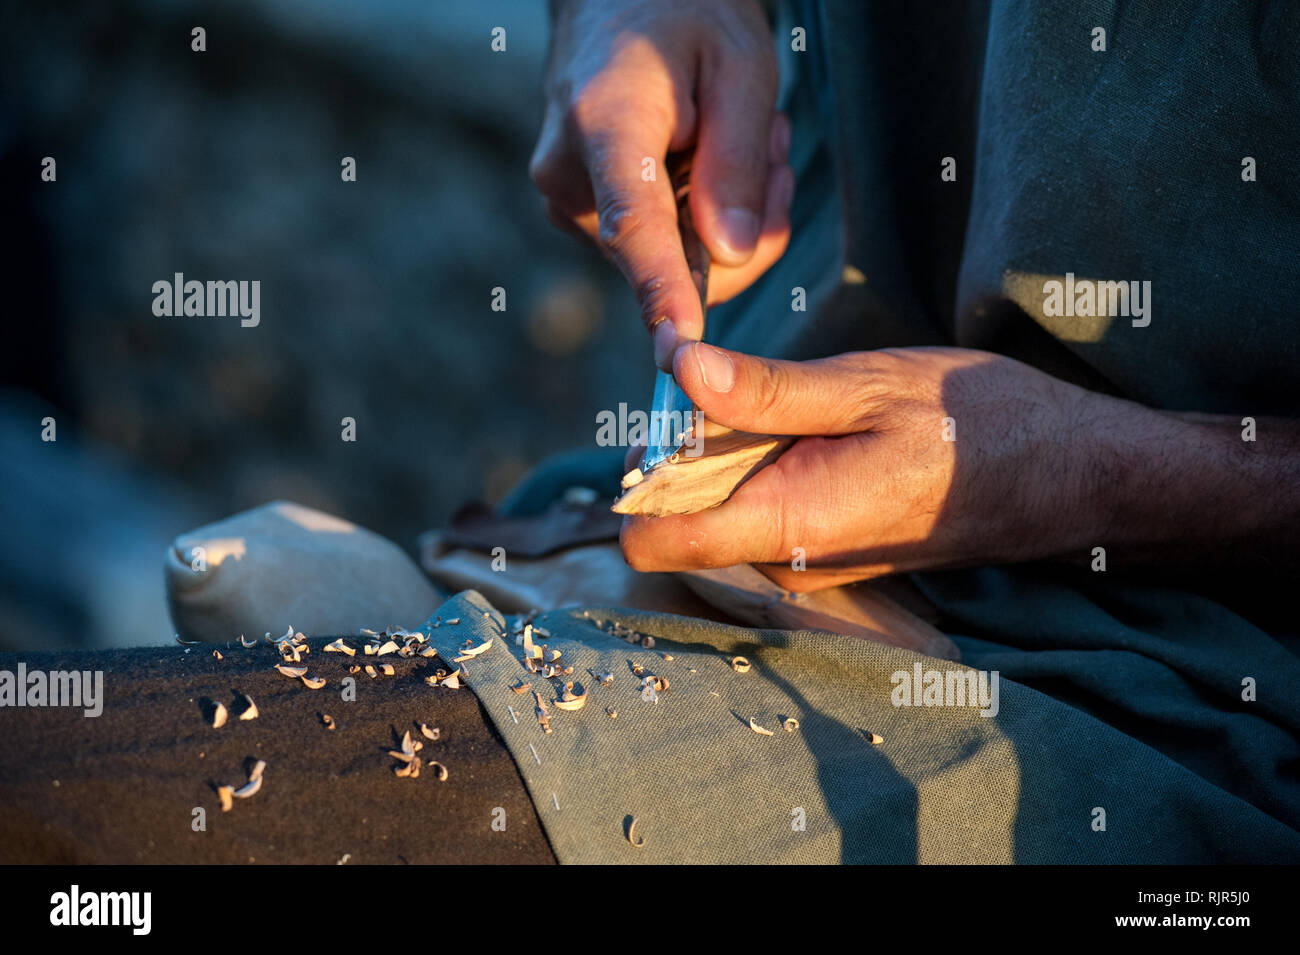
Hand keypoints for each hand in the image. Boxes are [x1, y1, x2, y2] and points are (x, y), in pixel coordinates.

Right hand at [530, 0, 793, 367]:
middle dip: (745, 222)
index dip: (663, 292)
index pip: (637, 226)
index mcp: (605, 124)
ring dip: (729, 215)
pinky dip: (703, 220)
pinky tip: (710, 158)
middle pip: (675, 257)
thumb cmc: (686, 18)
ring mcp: (569, 204)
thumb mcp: (740, 65)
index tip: (679, 351)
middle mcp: (570, 177)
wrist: (621, 0)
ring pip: (676, 261)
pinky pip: (662, 252)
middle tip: (774, 140)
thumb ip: (738, 162)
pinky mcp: (582, 219)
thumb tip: (729, 255)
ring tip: (739, 135)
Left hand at [620, 344, 1163, 589]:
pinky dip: (766, 461)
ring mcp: (807, 562)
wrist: (1071, 477)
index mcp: (786, 522)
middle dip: (685, 447)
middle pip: (679, 514)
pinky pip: (763, 506)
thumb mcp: (867, 386)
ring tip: (792, 398)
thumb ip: (765, 391)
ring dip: (731, 449)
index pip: (651, 542)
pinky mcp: (827, 549)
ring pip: (722, 506)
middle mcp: (786, 560)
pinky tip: (817, 424)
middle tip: (737, 379)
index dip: (638, 475)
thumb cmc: (980, 426)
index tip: (670, 412)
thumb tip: (677, 369)